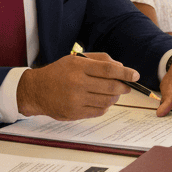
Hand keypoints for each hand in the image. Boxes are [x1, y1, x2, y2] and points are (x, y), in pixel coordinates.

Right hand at [16, 53, 136, 119]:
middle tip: (127, 86)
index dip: (125, 73)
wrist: (36, 90)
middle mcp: (77, 83)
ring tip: (113, 93)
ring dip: (115, 97)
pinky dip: (105, 106)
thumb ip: (99, 60)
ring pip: (107, 101)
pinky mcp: (75, 113)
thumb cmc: (58, 72)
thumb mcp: (75, 59)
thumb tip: (121, 67)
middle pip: (111, 87)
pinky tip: (101, 101)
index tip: (135, 75)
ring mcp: (76, 100)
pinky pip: (99, 111)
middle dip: (124, 87)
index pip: (109, 70)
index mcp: (78, 66)